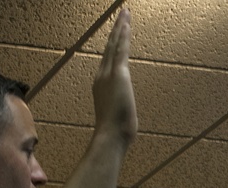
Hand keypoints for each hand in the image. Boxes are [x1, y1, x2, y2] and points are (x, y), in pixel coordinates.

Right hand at [93, 8, 137, 146]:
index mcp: (101, 85)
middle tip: (120, 13)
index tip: (116, 33)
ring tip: (125, 11)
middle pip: (109, 46)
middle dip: (115, 29)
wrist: (110, 136)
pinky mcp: (119, 74)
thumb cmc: (114, 133)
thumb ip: (118, 111)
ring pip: (115, 44)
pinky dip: (123, 34)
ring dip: (120, 26)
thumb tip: (122, 119)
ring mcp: (109, 74)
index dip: (112, 44)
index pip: (108, 59)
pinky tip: (126, 22)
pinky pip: (121, 49)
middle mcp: (102, 75)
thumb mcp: (116, 118)